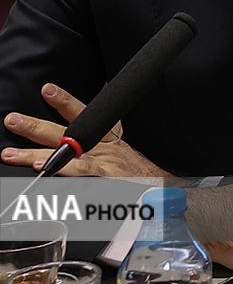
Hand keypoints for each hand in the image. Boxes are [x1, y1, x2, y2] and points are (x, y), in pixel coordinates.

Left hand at [1, 82, 168, 177]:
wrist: (166, 192)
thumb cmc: (141, 176)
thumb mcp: (123, 154)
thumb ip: (103, 143)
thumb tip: (86, 133)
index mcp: (107, 140)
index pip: (84, 114)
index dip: (65, 101)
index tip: (47, 90)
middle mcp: (103, 150)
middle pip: (66, 135)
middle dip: (36, 127)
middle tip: (13, 120)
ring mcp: (103, 167)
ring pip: (65, 158)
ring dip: (35, 156)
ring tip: (11, 154)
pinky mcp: (105, 183)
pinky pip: (79, 178)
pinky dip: (60, 176)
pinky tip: (41, 175)